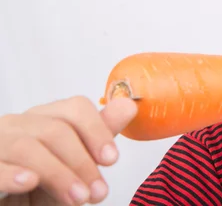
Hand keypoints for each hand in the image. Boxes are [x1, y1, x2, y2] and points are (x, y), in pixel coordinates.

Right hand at [0, 96, 136, 204]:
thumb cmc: (42, 189)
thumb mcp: (75, 165)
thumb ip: (99, 135)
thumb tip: (129, 105)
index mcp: (43, 118)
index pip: (75, 108)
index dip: (97, 131)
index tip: (112, 160)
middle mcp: (17, 125)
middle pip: (55, 130)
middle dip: (83, 162)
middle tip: (98, 192)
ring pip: (28, 147)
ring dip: (59, 174)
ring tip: (78, 198)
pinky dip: (12, 174)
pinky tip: (29, 182)